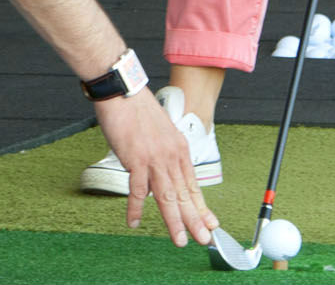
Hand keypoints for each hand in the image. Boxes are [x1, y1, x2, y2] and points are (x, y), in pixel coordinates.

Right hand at [96, 88, 215, 245]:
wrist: (123, 92)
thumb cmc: (138, 112)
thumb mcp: (161, 134)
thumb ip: (164, 156)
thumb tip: (161, 179)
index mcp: (179, 150)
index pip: (193, 185)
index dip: (202, 207)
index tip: (211, 224)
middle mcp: (171, 156)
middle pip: (184, 194)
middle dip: (195, 220)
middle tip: (205, 240)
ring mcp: (155, 159)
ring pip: (168, 196)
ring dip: (174, 221)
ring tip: (180, 240)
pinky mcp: (136, 159)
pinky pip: (136, 190)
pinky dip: (135, 208)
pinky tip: (134, 223)